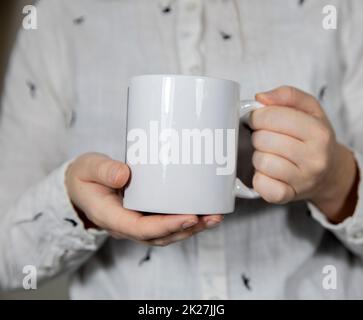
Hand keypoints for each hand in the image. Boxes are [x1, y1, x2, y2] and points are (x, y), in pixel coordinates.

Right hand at [65, 153, 222, 245]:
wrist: (81, 186)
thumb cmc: (85, 177)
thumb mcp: (88, 168)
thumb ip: (103, 170)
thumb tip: (124, 175)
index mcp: (112, 217)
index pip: (142, 229)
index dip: (168, 226)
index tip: (191, 217)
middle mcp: (127, 225)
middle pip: (161, 236)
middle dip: (189, 229)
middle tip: (212, 217)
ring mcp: (137, 222)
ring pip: (167, 233)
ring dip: (192, 228)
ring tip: (214, 217)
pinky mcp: (144, 215)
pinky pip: (166, 223)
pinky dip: (185, 221)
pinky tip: (202, 211)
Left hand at [250, 86, 357, 222]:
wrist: (329, 173)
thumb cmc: (314, 138)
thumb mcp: (309, 109)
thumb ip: (287, 96)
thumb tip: (261, 98)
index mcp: (319, 132)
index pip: (272, 117)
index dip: (258, 116)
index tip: (259, 120)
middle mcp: (314, 158)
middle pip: (263, 139)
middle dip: (258, 135)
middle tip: (266, 138)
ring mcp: (302, 180)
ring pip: (260, 161)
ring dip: (258, 156)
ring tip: (269, 154)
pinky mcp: (287, 196)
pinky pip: (261, 185)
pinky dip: (258, 178)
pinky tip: (267, 172)